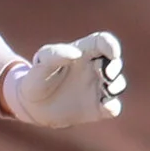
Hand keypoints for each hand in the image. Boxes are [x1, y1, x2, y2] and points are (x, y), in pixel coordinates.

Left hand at [0, 32, 125, 127]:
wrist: (31, 105)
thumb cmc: (36, 77)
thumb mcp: (41, 62)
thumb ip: (55, 54)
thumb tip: (76, 53)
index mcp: (83, 53)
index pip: (103, 42)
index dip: (112, 44)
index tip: (113, 53)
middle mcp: (94, 69)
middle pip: (115, 63)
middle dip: (116, 66)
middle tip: (106, 74)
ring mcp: (97, 88)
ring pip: (118, 84)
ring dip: (118, 85)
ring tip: (107, 88)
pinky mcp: (97, 108)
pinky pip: (113, 108)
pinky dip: (113, 106)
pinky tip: (105, 105)